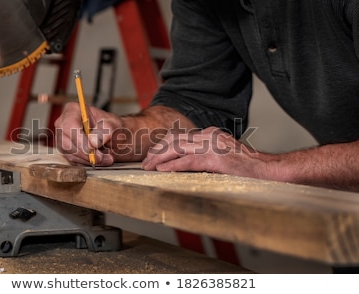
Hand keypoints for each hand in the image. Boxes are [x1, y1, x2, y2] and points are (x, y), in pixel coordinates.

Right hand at [54, 102, 122, 165]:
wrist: (114, 137)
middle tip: (101, 157)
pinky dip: (88, 163)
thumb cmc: (111, 126)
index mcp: (73, 110)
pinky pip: (73, 161)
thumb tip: (94, 141)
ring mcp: (63, 139)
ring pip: (70, 154)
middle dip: (85, 153)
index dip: (80, 138)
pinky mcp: (67, 152)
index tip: (93, 148)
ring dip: (89, 159)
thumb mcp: (113, 125)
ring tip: (107, 159)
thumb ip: (106, 130)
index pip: (69, 125)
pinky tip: (101, 161)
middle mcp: (64, 124)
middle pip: (66, 142)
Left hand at [142, 126, 269, 178]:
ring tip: (148, 167)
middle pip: (174, 140)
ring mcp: (212, 146)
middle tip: (144, 163)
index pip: (179, 136)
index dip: (162, 145)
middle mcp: (209, 136)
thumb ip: (205, 155)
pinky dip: (173, 165)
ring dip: (159, 158)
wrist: (269, 170)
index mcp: (210, 134)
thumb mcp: (222, 155)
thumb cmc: (247, 167)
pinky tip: (162, 170)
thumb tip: (184, 164)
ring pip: (177, 148)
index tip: (151, 155)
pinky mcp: (216, 159)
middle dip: (156, 151)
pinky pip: (188, 161)